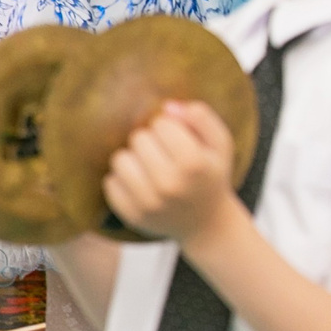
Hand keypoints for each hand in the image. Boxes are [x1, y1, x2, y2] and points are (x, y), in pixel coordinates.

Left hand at [103, 100, 243, 246]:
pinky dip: (123, 179)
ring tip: (149, 166)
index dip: (170, 126)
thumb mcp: (221, 143)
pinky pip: (110, 183)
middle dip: (151, 141)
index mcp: (194, 164)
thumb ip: (202, 117)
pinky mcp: (132, 216)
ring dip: (133, 158)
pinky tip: (141, 184)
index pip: (161, 123)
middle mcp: (170, 185)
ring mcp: (149, 203)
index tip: (180, 140)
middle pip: (139, 139)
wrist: (207, 223)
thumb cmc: (211, 175)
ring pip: (120, 159)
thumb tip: (168, 107)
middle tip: (165, 154)